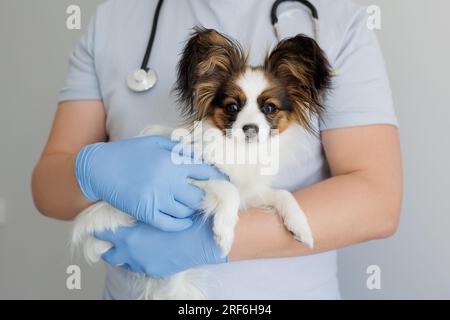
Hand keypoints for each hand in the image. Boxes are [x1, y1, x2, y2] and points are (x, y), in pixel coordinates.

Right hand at [75, 135, 226, 230]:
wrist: (99, 168)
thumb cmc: (129, 152)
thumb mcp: (155, 142)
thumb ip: (179, 148)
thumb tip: (200, 153)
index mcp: (172, 161)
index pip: (205, 171)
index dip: (217, 176)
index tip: (224, 180)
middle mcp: (168, 180)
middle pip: (198, 195)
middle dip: (204, 196)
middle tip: (206, 196)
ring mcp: (157, 198)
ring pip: (186, 211)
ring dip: (192, 209)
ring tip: (192, 206)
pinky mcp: (146, 212)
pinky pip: (170, 224)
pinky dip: (181, 224)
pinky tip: (184, 220)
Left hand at [95, 217, 226, 277]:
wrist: (199, 240)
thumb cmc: (180, 220)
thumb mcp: (158, 208)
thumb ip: (142, 206)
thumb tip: (133, 198)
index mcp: (127, 235)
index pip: (102, 234)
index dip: (98, 229)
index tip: (97, 225)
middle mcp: (129, 252)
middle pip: (108, 253)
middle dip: (107, 247)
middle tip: (109, 239)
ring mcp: (140, 263)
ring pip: (122, 263)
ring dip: (121, 255)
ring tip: (125, 247)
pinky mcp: (152, 270)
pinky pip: (138, 266)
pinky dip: (138, 259)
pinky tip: (145, 251)